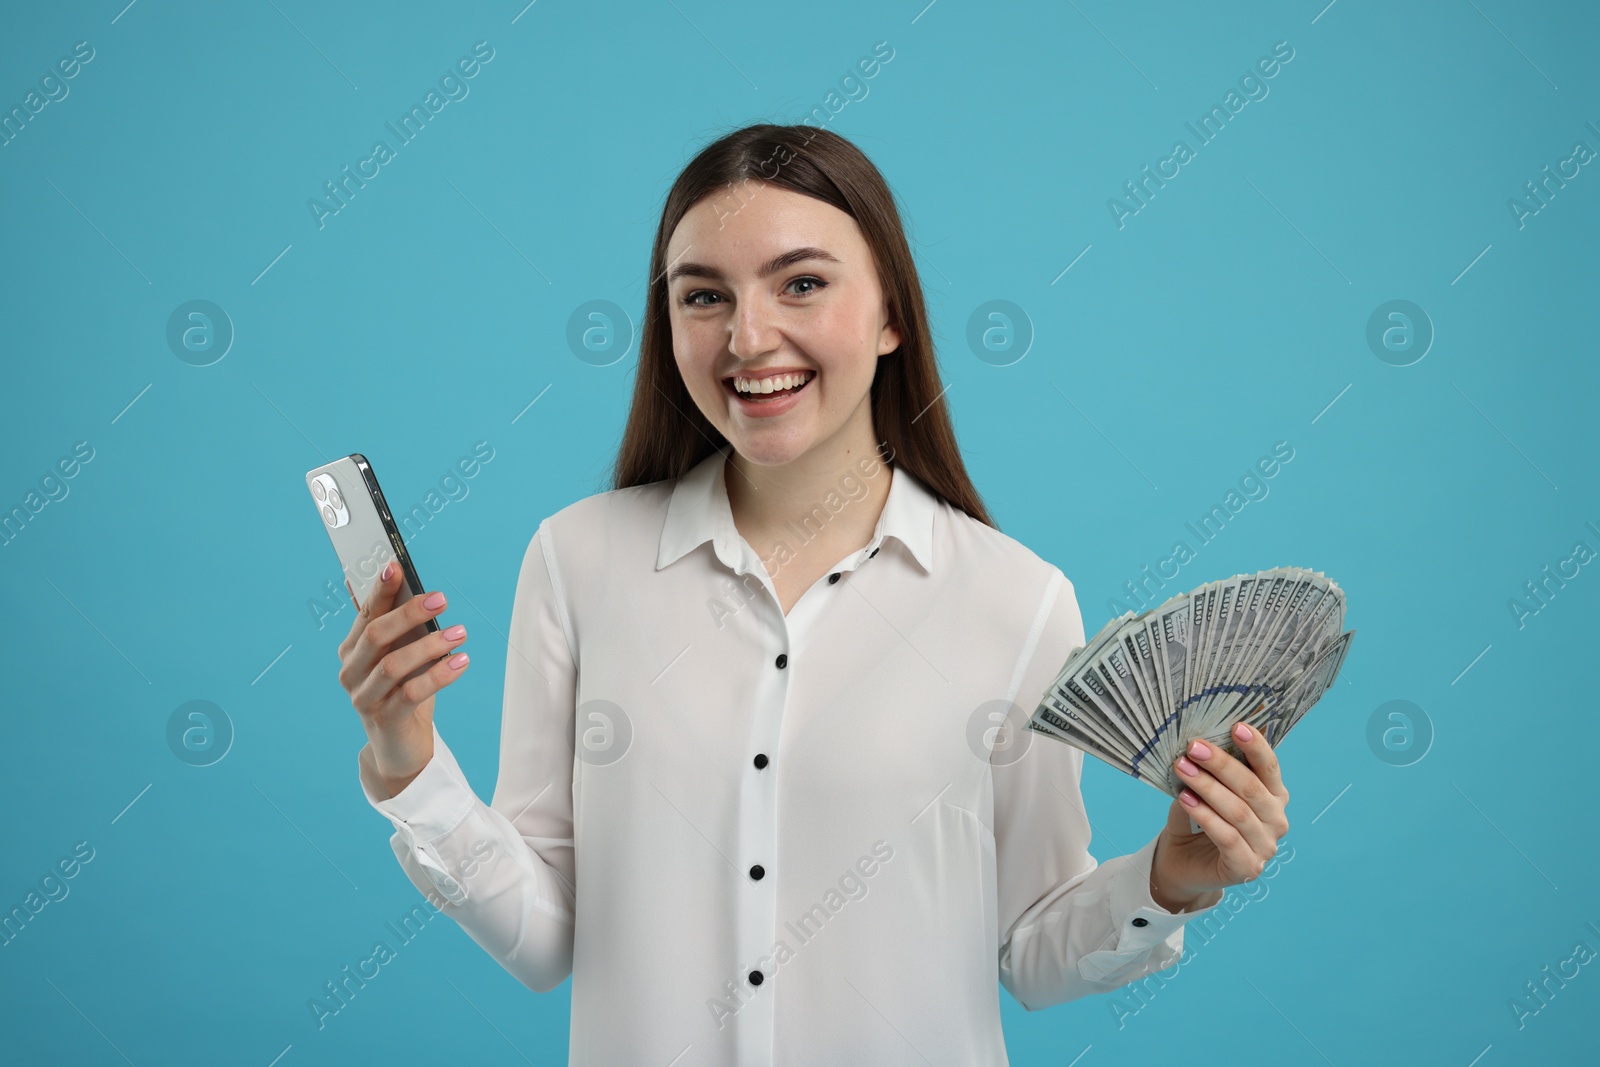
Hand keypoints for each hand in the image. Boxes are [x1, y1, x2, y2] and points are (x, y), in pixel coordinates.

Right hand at [336, 562, 469, 794]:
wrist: (400, 748)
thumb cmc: (402, 691)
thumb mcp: (400, 654)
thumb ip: (397, 622)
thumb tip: (392, 573)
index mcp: (352, 650)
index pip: (365, 614)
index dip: (379, 590)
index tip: (397, 566)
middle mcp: (351, 672)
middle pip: (376, 635)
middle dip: (409, 613)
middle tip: (442, 599)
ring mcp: (365, 698)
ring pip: (394, 664)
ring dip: (430, 645)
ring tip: (460, 633)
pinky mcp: (385, 720)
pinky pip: (411, 693)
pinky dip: (438, 675)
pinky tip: (461, 662)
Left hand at [1148, 720, 1289, 911]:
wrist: (1181, 862)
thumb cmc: (1196, 819)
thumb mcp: (1201, 789)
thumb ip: (1208, 770)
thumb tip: (1198, 742)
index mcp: (1273, 796)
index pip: (1269, 767)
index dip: (1255, 746)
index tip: (1237, 726)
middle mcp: (1276, 820)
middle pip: (1252, 788)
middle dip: (1221, 764)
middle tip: (1194, 746)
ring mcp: (1265, 847)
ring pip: (1238, 812)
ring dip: (1208, 787)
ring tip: (1181, 768)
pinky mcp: (1247, 868)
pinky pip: (1228, 837)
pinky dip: (1206, 816)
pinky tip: (1186, 799)